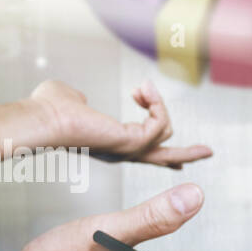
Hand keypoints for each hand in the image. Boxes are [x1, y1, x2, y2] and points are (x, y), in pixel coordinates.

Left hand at [0, 79, 212, 168]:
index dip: (162, 152)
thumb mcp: (68, 99)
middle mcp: (123, 152)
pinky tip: (143, 90)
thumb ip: (79, 100)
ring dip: (156, 102)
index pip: (143, 152)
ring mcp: (130, 150)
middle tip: (208, 151)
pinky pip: (160, 121)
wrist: (43, 119)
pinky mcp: (134, 142)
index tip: (178, 162)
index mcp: (110, 144)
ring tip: (142, 87)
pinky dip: (155, 103)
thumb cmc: (47, 109)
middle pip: (164, 157)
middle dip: (188, 154)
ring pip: (165, 129)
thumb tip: (81, 99)